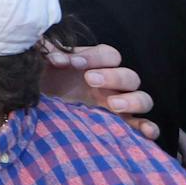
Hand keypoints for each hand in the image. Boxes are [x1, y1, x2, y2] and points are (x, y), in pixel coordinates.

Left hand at [41, 42, 158, 141]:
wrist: (35, 113)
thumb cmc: (42, 85)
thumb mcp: (41, 68)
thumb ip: (46, 54)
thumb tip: (50, 52)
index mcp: (94, 67)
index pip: (109, 54)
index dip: (93, 56)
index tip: (70, 63)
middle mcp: (111, 85)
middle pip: (129, 75)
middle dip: (112, 76)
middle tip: (89, 80)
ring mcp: (118, 106)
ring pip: (142, 98)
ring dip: (132, 100)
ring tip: (112, 104)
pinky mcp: (121, 127)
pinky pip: (145, 126)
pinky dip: (149, 128)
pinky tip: (145, 132)